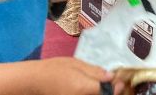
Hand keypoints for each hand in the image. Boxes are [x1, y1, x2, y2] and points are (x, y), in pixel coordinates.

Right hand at [0, 57, 123, 94]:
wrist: (35, 81)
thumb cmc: (54, 69)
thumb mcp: (75, 64)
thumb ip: (94, 71)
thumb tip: (111, 76)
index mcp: (84, 89)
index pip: (108, 91)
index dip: (117, 87)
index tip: (120, 80)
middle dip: (112, 92)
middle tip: (117, 83)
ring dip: (103, 93)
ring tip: (107, 85)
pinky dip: (94, 94)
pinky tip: (95, 88)